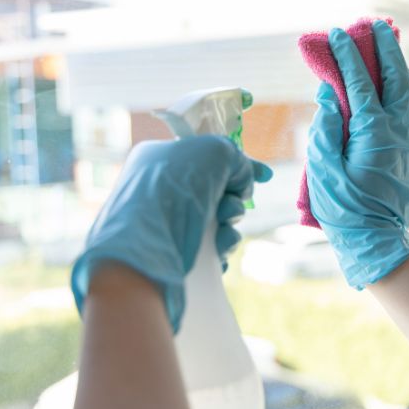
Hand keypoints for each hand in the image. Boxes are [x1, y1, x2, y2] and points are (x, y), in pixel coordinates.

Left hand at [71, 135, 271, 330]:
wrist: (143, 251)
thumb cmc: (174, 190)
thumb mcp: (214, 153)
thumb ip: (237, 159)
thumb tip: (243, 182)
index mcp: (160, 158)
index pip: (207, 158)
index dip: (239, 167)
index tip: (265, 177)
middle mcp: (160, 189)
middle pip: (217, 191)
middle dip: (233, 201)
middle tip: (227, 211)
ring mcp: (165, 224)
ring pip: (216, 223)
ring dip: (230, 229)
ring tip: (222, 238)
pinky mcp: (171, 255)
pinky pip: (208, 250)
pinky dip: (220, 251)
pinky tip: (219, 255)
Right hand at [307, 20, 408, 288]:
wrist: (375, 240)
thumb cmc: (343, 206)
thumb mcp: (322, 166)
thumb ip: (326, 125)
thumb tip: (330, 94)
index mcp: (373, 131)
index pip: (359, 81)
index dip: (347, 55)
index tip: (337, 35)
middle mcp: (400, 130)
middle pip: (397, 77)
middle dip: (385, 48)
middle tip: (375, 27)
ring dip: (408, 73)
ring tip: (395, 62)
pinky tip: (408, 98)